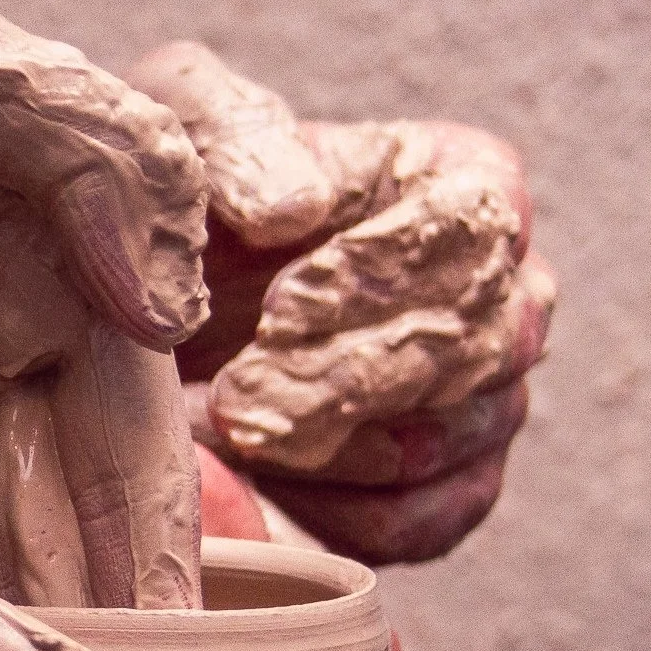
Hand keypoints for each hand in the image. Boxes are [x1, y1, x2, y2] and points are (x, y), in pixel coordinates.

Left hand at [128, 43, 554, 565]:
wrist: (146, 301)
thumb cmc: (183, 197)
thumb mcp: (183, 128)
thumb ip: (234, 140)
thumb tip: (293, 207)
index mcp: (467, 184)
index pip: (475, 230)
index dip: (379, 275)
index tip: (281, 305)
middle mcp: (504, 292)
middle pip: (480, 346)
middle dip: (349, 377)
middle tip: (242, 396)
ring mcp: (487, 399)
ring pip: (453, 441)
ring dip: (329, 447)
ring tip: (227, 430)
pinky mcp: (445, 491)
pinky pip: (423, 522)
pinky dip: (335, 514)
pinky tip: (257, 481)